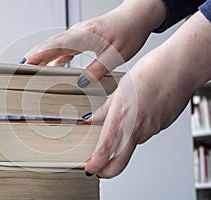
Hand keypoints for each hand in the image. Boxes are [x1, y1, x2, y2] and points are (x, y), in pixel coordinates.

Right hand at [25, 0, 165, 86]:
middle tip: (21, 68)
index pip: (55, 46)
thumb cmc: (129, 31)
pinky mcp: (82, 37)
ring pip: (55, 45)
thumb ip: (98, 69)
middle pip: (50, 44)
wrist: (137, 17)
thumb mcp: (116, 55)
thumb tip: (82, 82)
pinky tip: (54, 66)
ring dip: (42, 56)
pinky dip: (56, 56)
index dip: (39, 55)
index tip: (25, 63)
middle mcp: (78, 33)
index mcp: (84, 36)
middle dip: (34, 56)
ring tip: (31, 69)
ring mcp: (79, 34)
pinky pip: (65, 47)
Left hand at [85, 11, 210, 177]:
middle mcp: (137, 128)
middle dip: (108, 170)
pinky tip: (142, 110)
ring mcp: (151, 129)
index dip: (95, 164)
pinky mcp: (162, 126)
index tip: (90, 168)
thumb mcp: (120, 90)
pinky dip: (140, 126)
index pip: (105, 150)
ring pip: (134, 142)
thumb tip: (93, 117)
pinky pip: (146, 131)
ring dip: (125, 138)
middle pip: (120, 162)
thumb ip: (106, 108)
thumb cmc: (151, 72)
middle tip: (100, 168)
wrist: (180, 68)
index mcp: (122, 117)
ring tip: (127, 117)